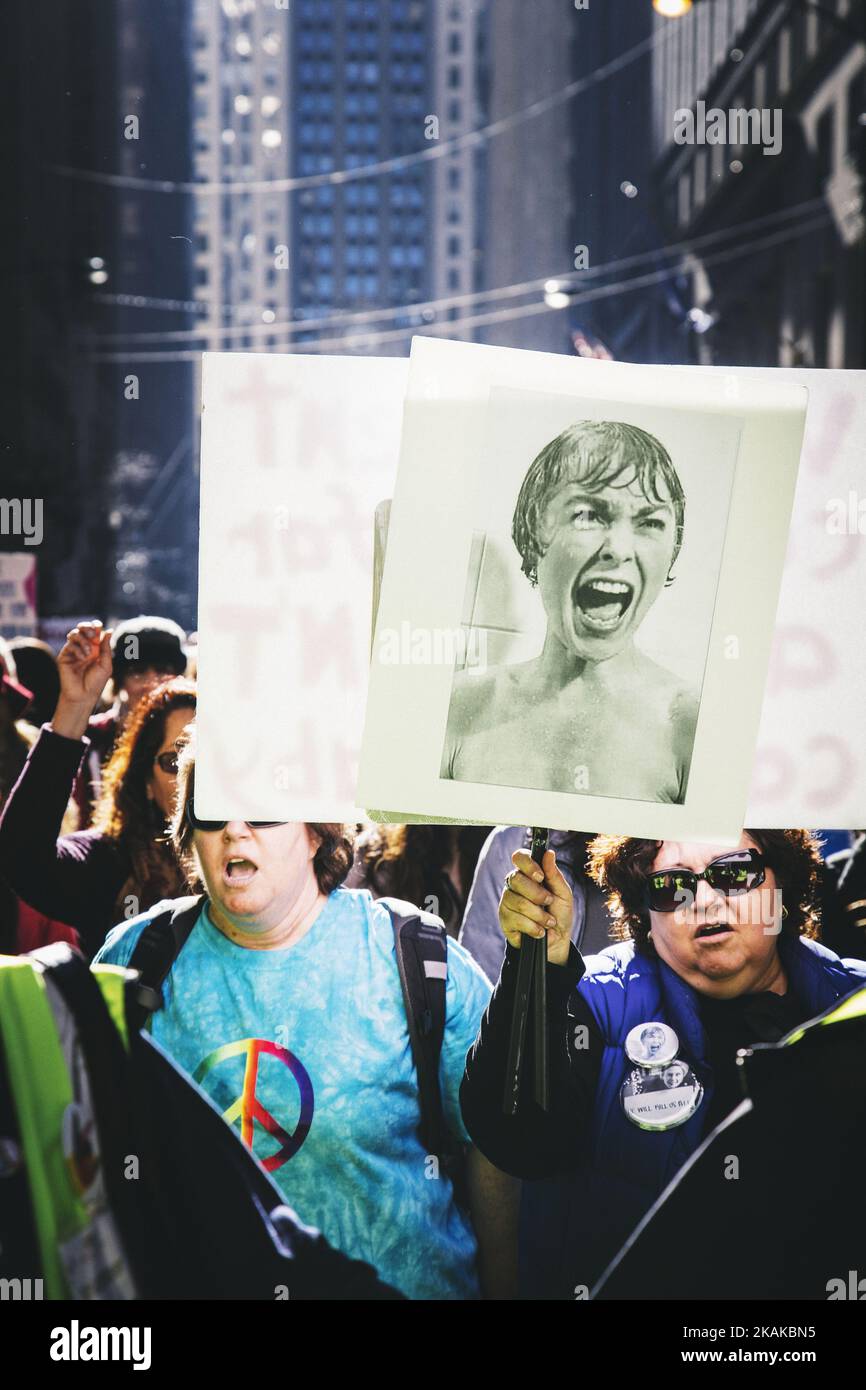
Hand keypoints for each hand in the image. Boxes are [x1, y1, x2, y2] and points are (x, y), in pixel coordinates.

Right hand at [52, 621, 112, 738]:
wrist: (83, 695)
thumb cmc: (96, 682)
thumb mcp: (105, 664)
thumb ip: (106, 647)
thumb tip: (109, 630)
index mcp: (95, 648)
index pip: (94, 631)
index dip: (95, 626)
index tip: (99, 627)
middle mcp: (83, 647)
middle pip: (82, 628)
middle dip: (86, 627)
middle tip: (92, 634)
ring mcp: (73, 651)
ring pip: (74, 634)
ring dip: (83, 640)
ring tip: (90, 652)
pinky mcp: (64, 656)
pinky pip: (70, 645)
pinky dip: (78, 649)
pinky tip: (83, 658)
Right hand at [499, 847, 572, 966]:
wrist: (556, 941)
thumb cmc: (559, 914)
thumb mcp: (563, 894)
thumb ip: (554, 874)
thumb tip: (548, 853)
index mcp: (528, 874)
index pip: (519, 857)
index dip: (528, 865)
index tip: (540, 876)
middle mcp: (514, 885)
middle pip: (516, 879)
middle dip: (537, 894)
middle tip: (549, 902)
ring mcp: (507, 902)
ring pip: (518, 902)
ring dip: (539, 914)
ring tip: (548, 922)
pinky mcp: (504, 919)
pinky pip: (516, 919)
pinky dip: (533, 927)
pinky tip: (539, 930)